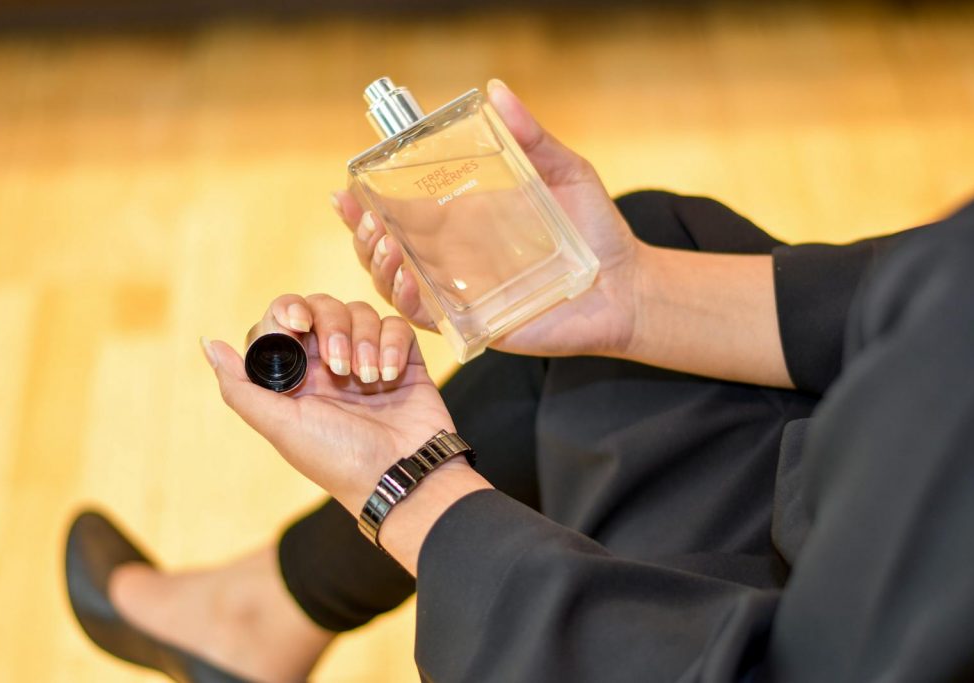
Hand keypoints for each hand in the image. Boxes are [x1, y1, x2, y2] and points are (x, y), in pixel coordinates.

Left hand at [200, 294, 457, 514]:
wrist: (400, 475)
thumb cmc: (337, 459)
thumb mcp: (280, 426)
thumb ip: (240, 386)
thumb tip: (208, 343)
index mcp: (295, 375)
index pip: (282, 320)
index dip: (287, 314)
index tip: (297, 328)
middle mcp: (328, 363)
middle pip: (321, 307)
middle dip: (330, 327)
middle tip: (339, 367)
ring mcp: (366, 358)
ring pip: (359, 312)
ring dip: (363, 341)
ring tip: (369, 380)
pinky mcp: (401, 359)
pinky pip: (394, 325)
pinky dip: (391, 345)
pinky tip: (389, 377)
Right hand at [331, 78, 643, 357]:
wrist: (627, 287)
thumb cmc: (596, 233)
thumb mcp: (564, 173)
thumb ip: (531, 138)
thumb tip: (496, 91)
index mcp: (463, 225)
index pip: (400, 215)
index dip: (365, 206)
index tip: (345, 189)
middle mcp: (453, 261)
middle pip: (385, 252)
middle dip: (363, 236)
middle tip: (367, 218)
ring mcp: (462, 295)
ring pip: (397, 287)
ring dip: (380, 266)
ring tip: (387, 245)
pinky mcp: (477, 326)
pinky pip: (430, 320)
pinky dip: (412, 302)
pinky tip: (409, 281)